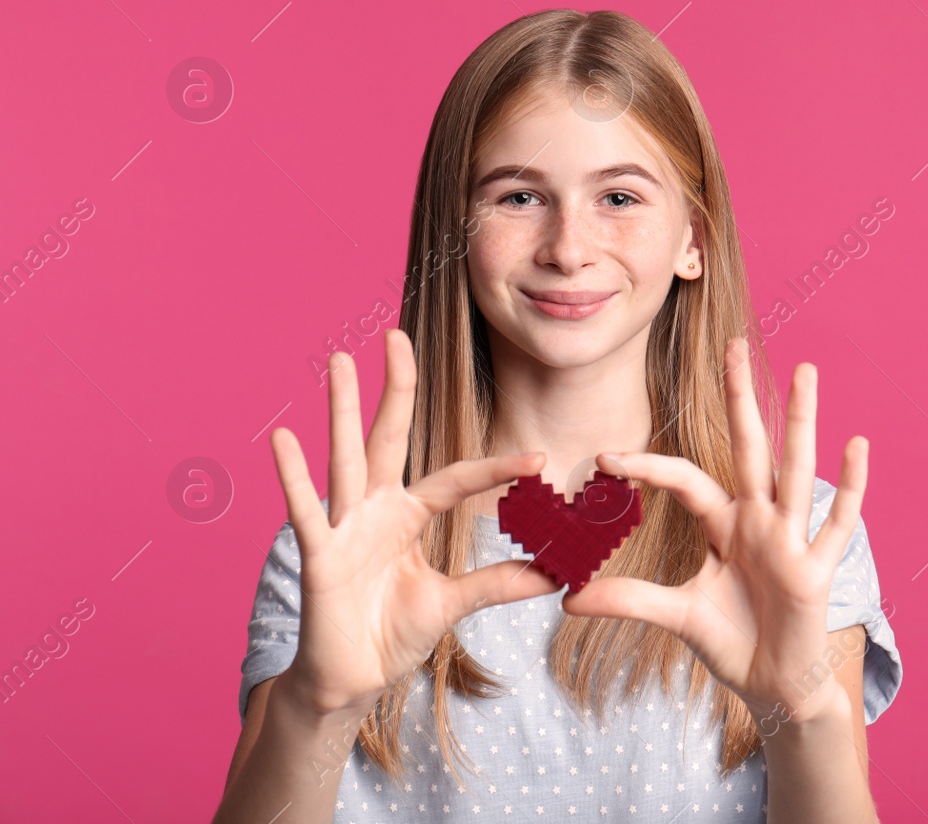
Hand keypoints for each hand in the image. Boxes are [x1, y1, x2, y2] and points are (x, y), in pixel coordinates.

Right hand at [267, 329, 559, 717]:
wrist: (350, 680)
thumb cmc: (391, 634)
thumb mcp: (453, 603)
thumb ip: (498, 584)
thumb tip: (556, 576)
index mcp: (408, 515)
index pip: (457, 479)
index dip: (498, 469)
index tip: (539, 460)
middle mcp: (375, 509)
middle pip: (388, 436)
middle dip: (394, 386)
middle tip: (395, 334)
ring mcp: (344, 526)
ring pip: (346, 457)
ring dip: (342, 408)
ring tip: (339, 360)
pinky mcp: (319, 554)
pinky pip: (306, 510)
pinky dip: (294, 476)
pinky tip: (282, 437)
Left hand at [561, 336, 867, 728]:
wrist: (773, 684)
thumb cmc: (732, 640)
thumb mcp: (676, 616)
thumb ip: (629, 600)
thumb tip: (568, 599)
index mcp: (726, 524)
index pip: (686, 479)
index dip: (648, 467)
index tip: (605, 458)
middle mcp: (759, 520)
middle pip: (748, 447)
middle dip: (740, 396)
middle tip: (734, 343)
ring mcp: (790, 539)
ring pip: (795, 469)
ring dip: (802, 420)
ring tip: (806, 370)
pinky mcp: (815, 569)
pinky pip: (836, 523)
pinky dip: (849, 486)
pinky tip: (857, 444)